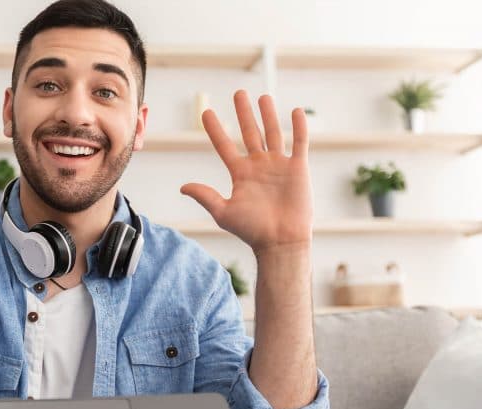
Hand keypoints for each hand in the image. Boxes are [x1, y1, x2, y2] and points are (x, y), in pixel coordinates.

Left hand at [181, 90, 312, 254]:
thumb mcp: (224, 212)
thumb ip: (205, 196)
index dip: (215, 130)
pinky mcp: (298, 169)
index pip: (224, 146)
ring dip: (268, 115)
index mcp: (240, 174)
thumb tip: (182, 187)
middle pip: (250, 133)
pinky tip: (294, 112)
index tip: (206, 113)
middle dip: (244, 113)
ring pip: (273, 133)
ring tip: (263, 97)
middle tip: (239, 93)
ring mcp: (279, 166)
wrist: (280, 241)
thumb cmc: (251, 230)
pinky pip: (299, 143)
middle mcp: (259, 166)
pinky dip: (298, 128)